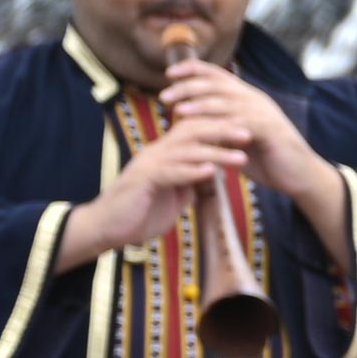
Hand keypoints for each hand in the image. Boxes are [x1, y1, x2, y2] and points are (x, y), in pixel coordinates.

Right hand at [68, 110, 247, 265]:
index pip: (195, 133)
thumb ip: (191, 182)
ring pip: (185, 152)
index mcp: (165, 154)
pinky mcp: (141, 180)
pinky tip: (210, 172)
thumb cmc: (139, 213)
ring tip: (240, 157)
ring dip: (215, 153)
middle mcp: (156, 153)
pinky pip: (169, 173)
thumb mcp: (173, 196)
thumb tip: (211, 175)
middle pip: (192, 133)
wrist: (106, 228)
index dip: (221, 129)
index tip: (249, 132)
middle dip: (223, 132)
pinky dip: (190, 172)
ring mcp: (148, 165)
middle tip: (250, 133)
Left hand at [157, 55, 338, 248]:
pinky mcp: (268, 129)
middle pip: (217, 84)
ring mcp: (263, 113)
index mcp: (248, 98)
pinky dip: (217, 123)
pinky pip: (238, 121)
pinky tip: (200, 127)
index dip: (193, 69)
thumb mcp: (239, 138)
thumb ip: (219, 126)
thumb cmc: (268, 159)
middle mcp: (255, 99)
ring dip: (198, 103)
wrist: (300, 176)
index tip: (170, 73)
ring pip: (225, 100)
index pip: (218, 75)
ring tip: (176, 109)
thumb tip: (192, 123)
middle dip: (189, 86)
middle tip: (164, 95)